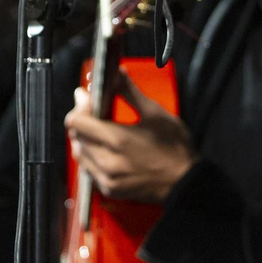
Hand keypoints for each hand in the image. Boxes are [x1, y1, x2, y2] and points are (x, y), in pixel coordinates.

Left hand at [64, 72, 195, 202]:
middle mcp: (107, 161)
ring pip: (80, 154)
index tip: (87, 98)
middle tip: (95, 111)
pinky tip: (105, 149)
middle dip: (82, 120)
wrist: (185, 182)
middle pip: (76, 136)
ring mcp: (107, 178)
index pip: (76, 122)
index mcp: (117, 140)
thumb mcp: (155, 113)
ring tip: (100, 130)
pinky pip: (88, 169)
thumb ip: (130, 92)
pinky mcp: (109, 189)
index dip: (79, 106)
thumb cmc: (175, 148)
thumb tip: (116, 73)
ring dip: (85, 139)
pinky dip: (91, 156)